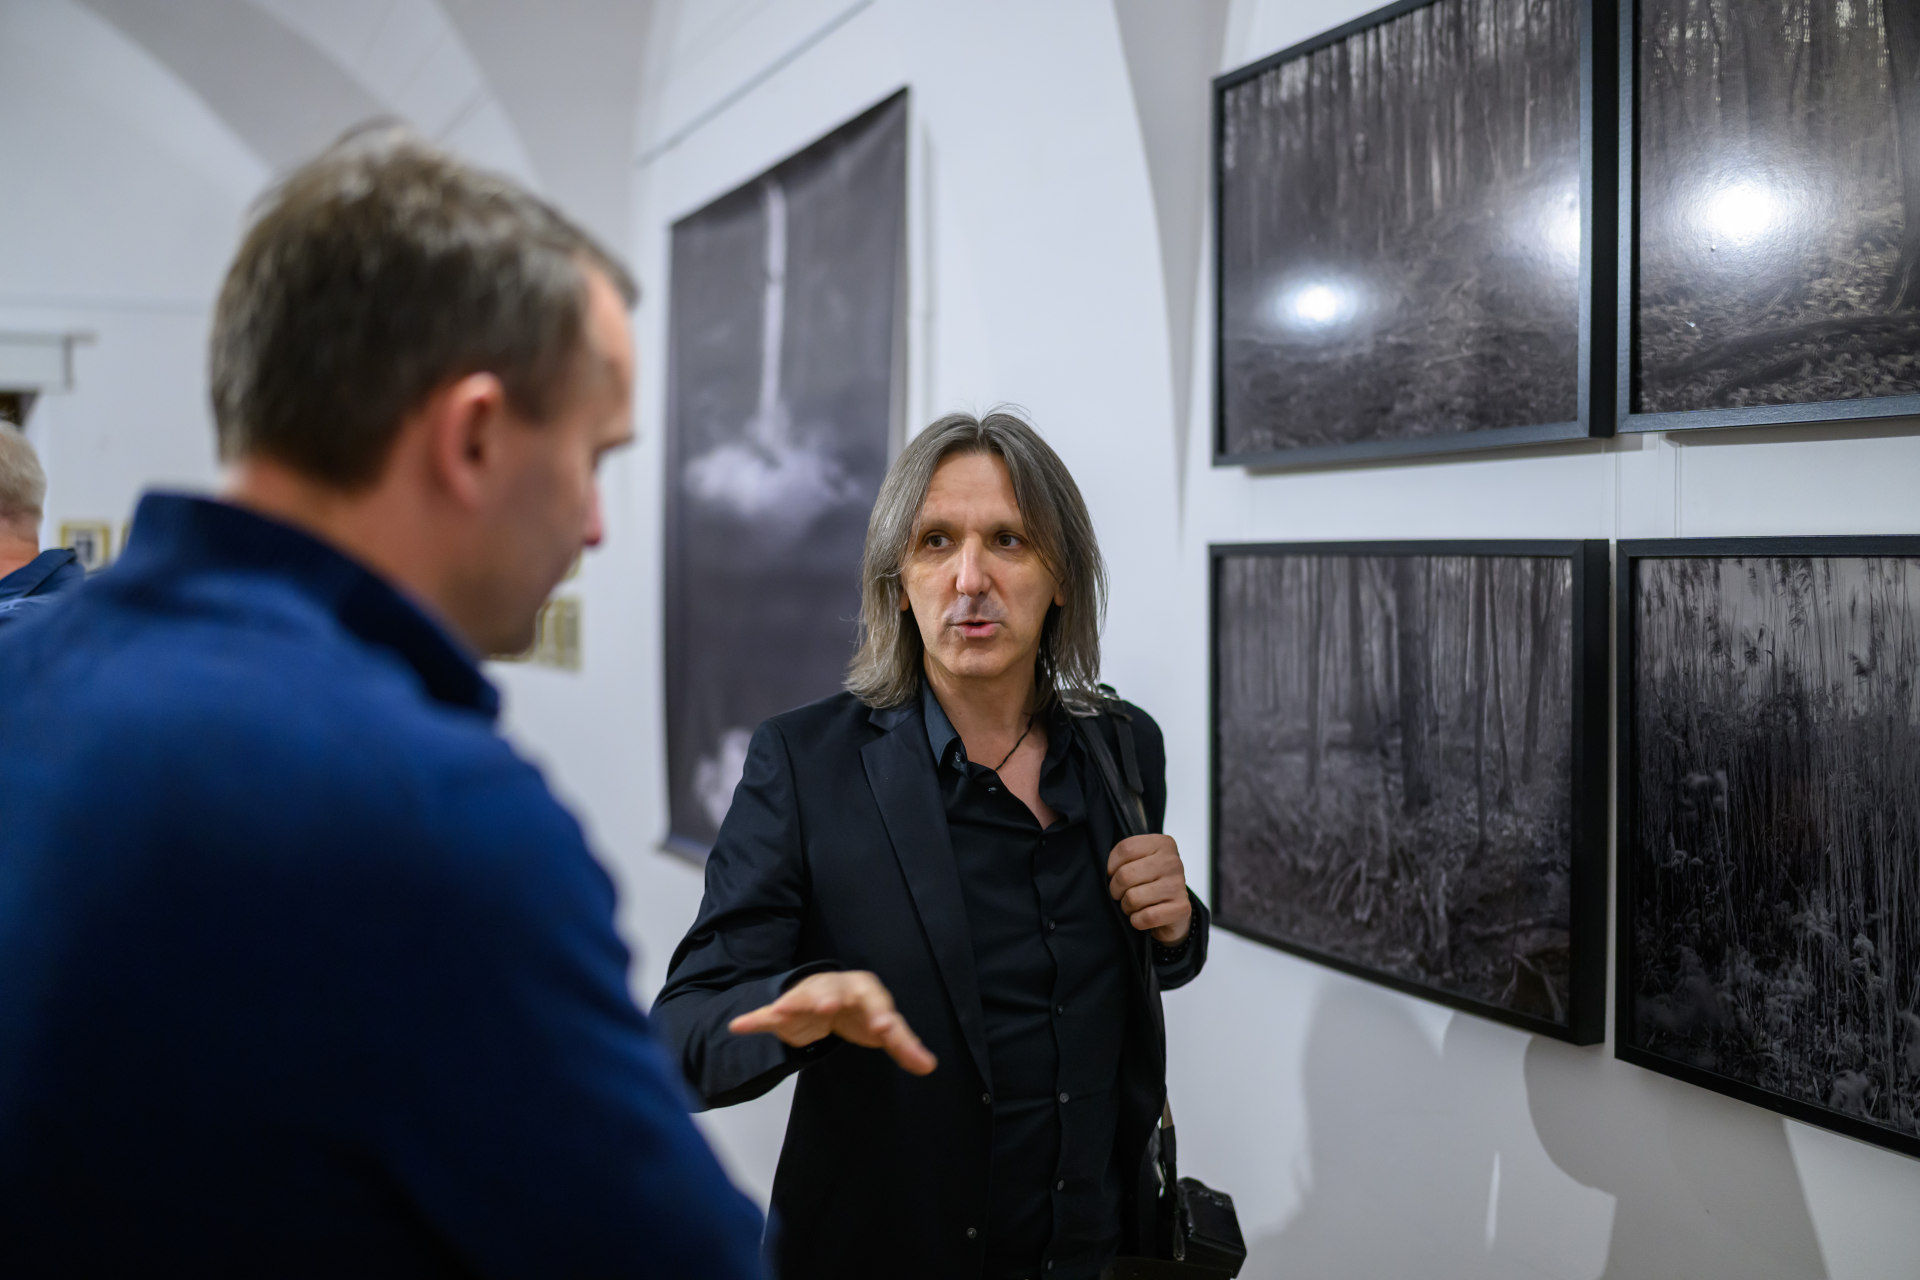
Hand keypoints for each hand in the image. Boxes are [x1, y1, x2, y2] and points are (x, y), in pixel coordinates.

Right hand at [728, 970, 936, 1075]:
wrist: (826, 999)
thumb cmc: (859, 1012)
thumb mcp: (881, 1026)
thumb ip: (903, 1045)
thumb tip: (928, 1066)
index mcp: (864, 990)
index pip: (876, 1000)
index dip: (879, 1013)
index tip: (884, 1029)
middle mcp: (834, 988)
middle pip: (834, 990)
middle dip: (829, 997)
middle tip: (827, 1005)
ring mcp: (806, 997)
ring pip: (799, 998)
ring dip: (791, 1003)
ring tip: (780, 1010)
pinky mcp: (784, 1012)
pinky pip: (767, 1016)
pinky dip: (754, 1020)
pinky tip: (739, 1025)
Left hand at [1107, 834, 1191, 944]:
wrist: (1173, 911)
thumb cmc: (1150, 883)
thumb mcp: (1138, 862)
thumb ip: (1124, 859)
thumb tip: (1106, 871)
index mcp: (1162, 844)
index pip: (1125, 849)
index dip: (1111, 866)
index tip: (1114, 874)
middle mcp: (1173, 862)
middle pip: (1125, 875)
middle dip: (1116, 890)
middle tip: (1122, 894)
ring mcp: (1178, 885)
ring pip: (1133, 898)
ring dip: (1127, 907)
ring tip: (1134, 905)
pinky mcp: (1181, 908)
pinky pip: (1146, 917)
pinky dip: (1138, 921)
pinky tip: (1143, 916)